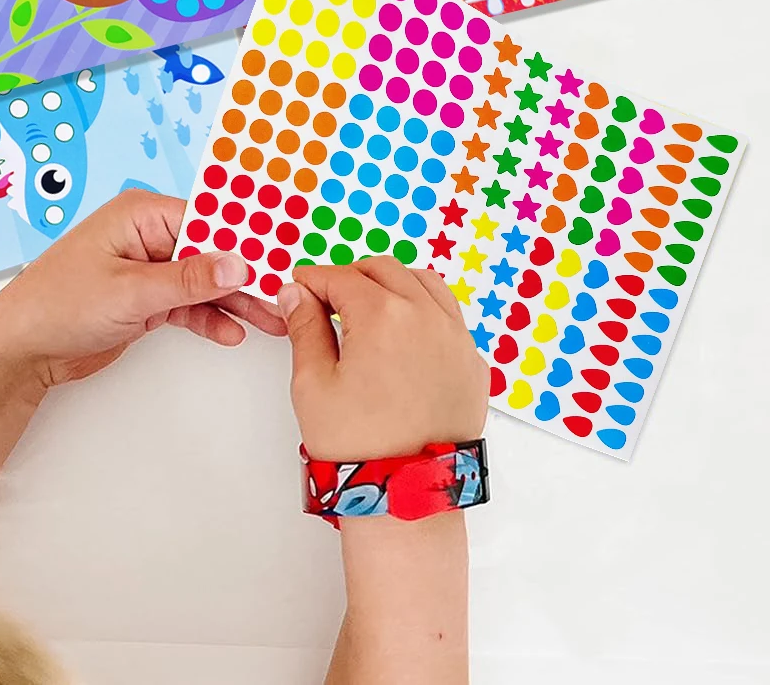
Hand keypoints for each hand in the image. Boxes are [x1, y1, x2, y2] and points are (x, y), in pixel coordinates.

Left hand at [0, 189, 286, 390]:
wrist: (21, 348)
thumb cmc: (58, 305)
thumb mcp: (131, 293)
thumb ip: (188, 280)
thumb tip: (237, 263)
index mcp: (141, 214)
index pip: (208, 221)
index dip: (246, 241)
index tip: (280, 261)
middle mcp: (146, 235)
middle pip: (210, 251)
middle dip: (246, 275)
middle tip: (283, 296)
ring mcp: (146, 268)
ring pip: (203, 281)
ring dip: (234, 301)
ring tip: (272, 322)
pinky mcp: (143, 299)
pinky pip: (187, 303)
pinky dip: (209, 317)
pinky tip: (232, 332)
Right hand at [280, 259, 487, 460]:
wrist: (406, 498)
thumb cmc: (356, 447)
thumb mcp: (313, 384)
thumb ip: (304, 327)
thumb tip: (297, 294)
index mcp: (383, 316)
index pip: (342, 278)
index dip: (314, 279)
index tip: (299, 286)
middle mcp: (427, 317)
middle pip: (384, 270)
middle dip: (351, 276)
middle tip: (327, 296)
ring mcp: (457, 340)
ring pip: (424, 283)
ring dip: (392, 284)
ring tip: (368, 306)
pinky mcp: (472, 364)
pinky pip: (449, 316)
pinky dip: (424, 310)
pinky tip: (404, 332)